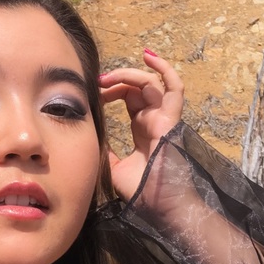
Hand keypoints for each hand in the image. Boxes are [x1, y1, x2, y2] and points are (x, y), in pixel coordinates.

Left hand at [99, 51, 183, 200]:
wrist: (159, 207)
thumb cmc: (141, 192)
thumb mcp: (113, 168)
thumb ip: (105, 151)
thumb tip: (90, 136)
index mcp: (143, 130)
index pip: (129, 99)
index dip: (112, 91)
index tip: (94, 92)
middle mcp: (155, 121)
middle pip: (138, 88)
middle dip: (116, 81)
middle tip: (96, 83)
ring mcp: (164, 119)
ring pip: (151, 84)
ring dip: (128, 75)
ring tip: (108, 77)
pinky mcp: (171, 121)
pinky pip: (174, 88)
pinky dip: (164, 69)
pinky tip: (148, 56)